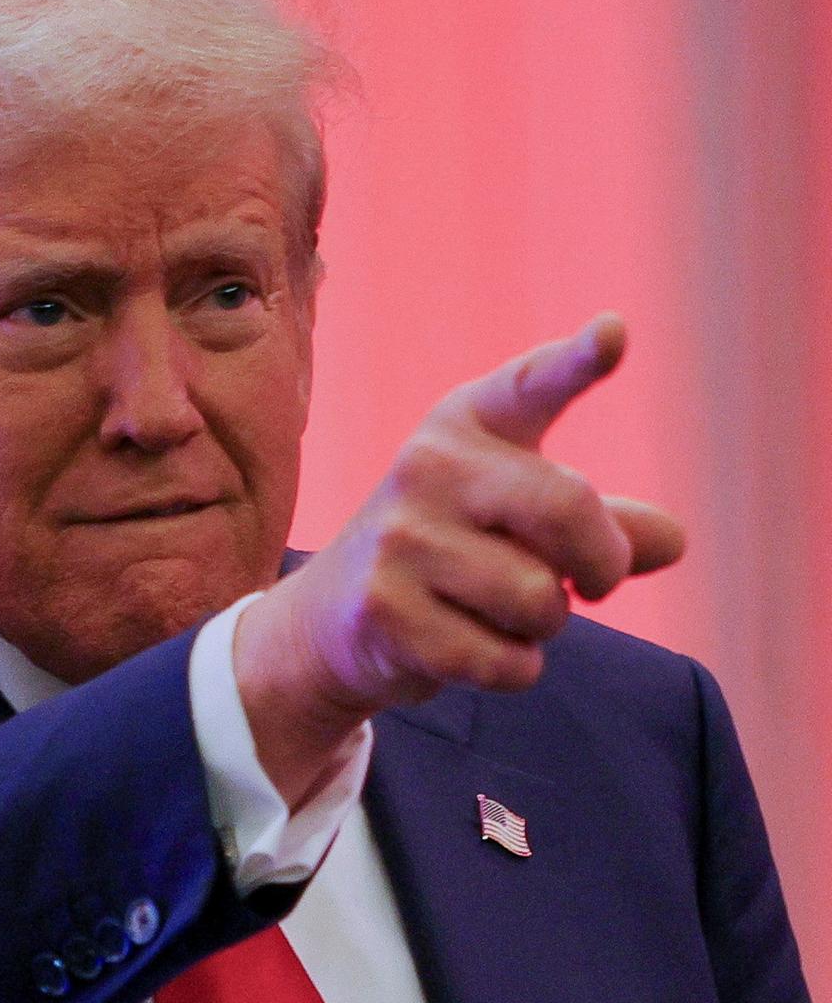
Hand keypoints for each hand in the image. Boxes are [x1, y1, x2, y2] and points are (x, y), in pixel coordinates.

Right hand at [234, 315, 684, 805]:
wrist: (332, 616)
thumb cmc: (451, 555)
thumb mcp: (519, 522)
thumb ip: (600, 525)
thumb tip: (671, 541)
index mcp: (466, 426)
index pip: (529, 386)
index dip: (576, 361)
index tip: (615, 333)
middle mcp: (428, 467)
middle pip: (566, 511)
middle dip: (603, 563)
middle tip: (596, 585)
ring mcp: (399, 540)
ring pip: (539, 599)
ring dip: (543, 626)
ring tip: (501, 614)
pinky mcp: (386, 611)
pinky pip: (504, 660)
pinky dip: (513, 669)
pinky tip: (475, 650)